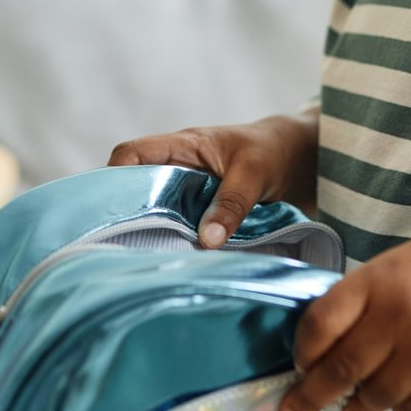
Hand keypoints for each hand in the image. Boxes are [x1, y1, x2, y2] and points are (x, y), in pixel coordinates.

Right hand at [108, 113, 317, 246]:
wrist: (300, 158)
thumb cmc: (273, 152)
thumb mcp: (255, 173)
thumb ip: (232, 203)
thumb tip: (206, 240)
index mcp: (183, 146)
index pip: (132, 153)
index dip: (114, 176)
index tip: (111, 210)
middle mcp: (178, 168)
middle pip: (134, 187)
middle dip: (126, 215)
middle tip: (122, 249)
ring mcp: (187, 191)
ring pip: (155, 211)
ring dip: (152, 234)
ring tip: (146, 263)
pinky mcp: (200, 212)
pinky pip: (178, 226)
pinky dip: (175, 242)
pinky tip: (175, 264)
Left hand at [279, 213, 410, 410]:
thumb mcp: (400, 264)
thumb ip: (362, 301)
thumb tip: (320, 350)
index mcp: (381, 280)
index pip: (320, 325)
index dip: (302, 353)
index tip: (298, 367)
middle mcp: (402, 317)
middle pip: (340, 371)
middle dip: (310, 398)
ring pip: (375, 398)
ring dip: (361, 406)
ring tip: (356, 407)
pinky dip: (403, 406)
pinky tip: (409, 389)